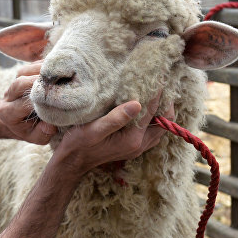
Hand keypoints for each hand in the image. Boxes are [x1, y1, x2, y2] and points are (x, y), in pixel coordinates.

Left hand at [0, 62, 57, 144]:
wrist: (22, 120)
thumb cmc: (32, 130)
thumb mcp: (38, 137)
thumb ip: (43, 133)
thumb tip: (50, 124)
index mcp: (8, 113)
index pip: (23, 104)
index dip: (40, 100)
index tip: (58, 100)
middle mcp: (8, 96)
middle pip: (20, 83)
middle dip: (39, 81)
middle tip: (59, 82)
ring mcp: (13, 83)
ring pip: (24, 71)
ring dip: (42, 70)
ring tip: (60, 72)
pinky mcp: (21, 74)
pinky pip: (30, 65)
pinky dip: (44, 65)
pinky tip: (59, 67)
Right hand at [53, 91, 174, 174]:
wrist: (72, 161)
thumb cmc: (80, 143)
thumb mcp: (94, 129)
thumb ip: (116, 118)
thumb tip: (138, 104)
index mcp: (133, 139)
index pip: (152, 112)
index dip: (157, 93)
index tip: (159, 76)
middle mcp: (140, 145)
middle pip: (165, 122)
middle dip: (165, 103)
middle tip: (160, 84)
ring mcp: (138, 148)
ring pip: (160, 128)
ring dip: (160, 112)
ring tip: (156, 94)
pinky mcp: (133, 147)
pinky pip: (152, 133)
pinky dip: (153, 120)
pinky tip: (146, 109)